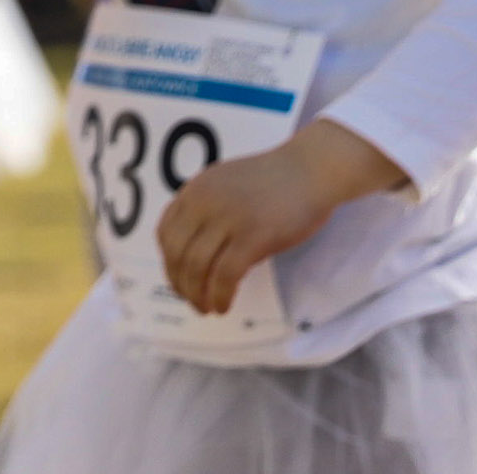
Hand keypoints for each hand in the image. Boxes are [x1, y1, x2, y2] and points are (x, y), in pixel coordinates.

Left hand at [155, 121, 405, 316]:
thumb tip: (195, 252)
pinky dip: (219, 295)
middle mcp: (203, 202)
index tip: (178, 279)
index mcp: (195, 190)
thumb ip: (206, 210)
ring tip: (207, 308)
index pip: (165, 232)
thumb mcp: (225, 184)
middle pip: (176, 253)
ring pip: (196, 267)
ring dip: (197, 295)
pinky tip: (223, 306)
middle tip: (191, 301)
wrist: (311, 168)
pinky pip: (225, 275)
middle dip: (179, 283)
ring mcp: (227, 218)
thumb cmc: (274, 180)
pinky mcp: (253, 236)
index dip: (168, 262)